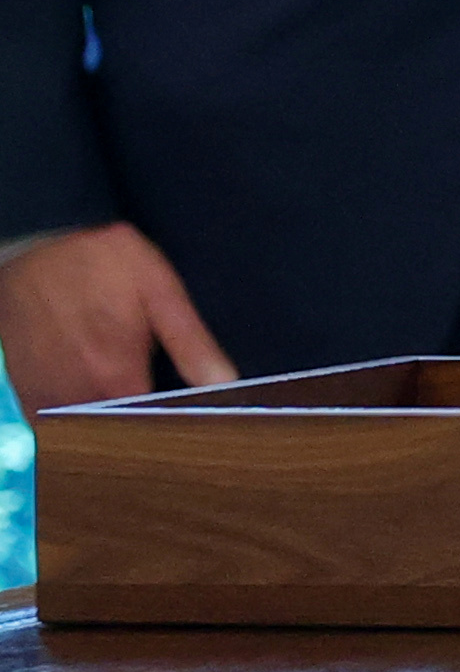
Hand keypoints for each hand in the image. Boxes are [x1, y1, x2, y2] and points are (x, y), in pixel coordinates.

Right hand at [0, 223, 237, 409]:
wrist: (37, 243)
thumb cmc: (103, 263)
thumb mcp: (160, 290)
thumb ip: (191, 343)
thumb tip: (224, 382)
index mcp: (115, 374)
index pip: (149, 424)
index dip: (170, 421)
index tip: (183, 414)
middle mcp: (74, 390)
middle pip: (113, 428)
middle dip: (135, 418)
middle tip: (147, 388)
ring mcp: (43, 389)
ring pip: (80, 423)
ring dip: (100, 411)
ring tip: (113, 378)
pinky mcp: (22, 383)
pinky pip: (48, 413)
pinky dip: (68, 406)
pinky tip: (85, 379)